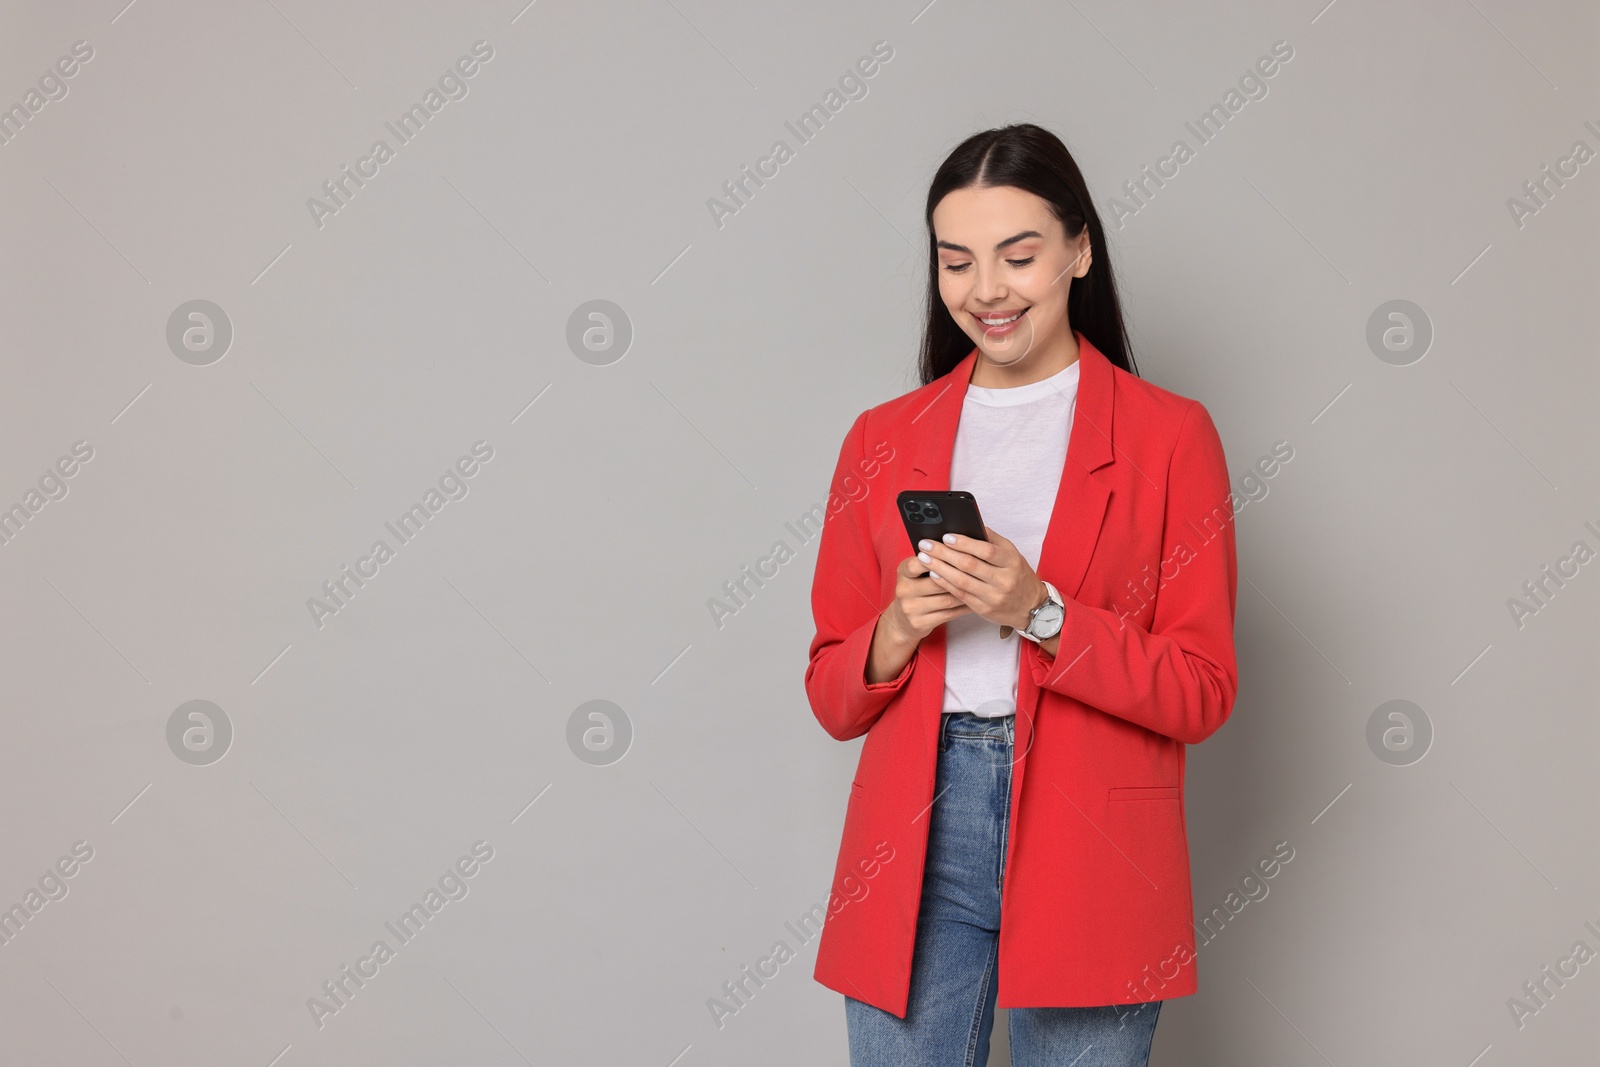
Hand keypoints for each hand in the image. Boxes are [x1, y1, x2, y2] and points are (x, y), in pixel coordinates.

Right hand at [881, 549, 972, 644]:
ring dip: (965, 593)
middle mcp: (904, 589)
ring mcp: (910, 608)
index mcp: (903, 572)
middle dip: (959, 576)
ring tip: (981, 587)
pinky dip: (963, 608)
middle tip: (979, 571)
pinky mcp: (919, 623)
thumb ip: (931, 561)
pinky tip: (974, 602)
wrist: (902, 620)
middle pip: (936, 581)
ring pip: (946, 599)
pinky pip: (948, 614)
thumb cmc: (916, 589)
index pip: (918, 562)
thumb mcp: (916, 573)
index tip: (956, 553)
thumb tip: (960, 546)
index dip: (936, 558)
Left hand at [916, 526, 1045, 633]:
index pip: (986, 551)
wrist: (1032, 607)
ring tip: (924, 558)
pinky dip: (944, 584)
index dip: (965, 543)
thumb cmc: (1018, 575)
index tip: (946, 536)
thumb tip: (969, 524)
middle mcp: (1004, 580)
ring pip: (961, 581)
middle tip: (926, 545)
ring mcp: (993, 597)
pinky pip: (960, 595)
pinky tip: (933, 574)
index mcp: (1012, 562)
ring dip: (939, 568)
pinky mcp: (983, 609)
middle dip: (944, 554)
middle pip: (969, 565)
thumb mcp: (1012, 554)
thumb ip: (992, 540)